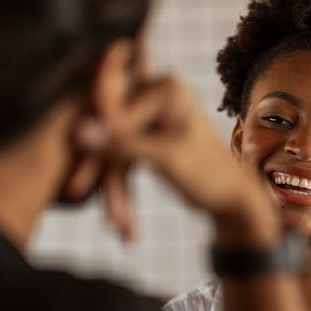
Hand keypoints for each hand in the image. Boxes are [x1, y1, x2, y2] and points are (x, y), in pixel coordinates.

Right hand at [71, 77, 275, 243]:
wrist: (233, 198)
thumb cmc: (210, 175)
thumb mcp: (166, 159)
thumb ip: (124, 144)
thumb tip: (81, 130)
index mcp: (166, 88)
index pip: (115, 116)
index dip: (96, 150)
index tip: (78, 183)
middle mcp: (156, 93)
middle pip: (112, 132)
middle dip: (100, 170)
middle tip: (77, 196)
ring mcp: (150, 114)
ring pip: (114, 148)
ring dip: (111, 185)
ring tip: (114, 222)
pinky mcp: (147, 135)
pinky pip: (121, 157)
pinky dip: (119, 185)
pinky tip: (117, 217)